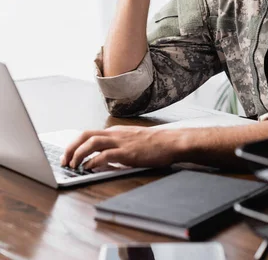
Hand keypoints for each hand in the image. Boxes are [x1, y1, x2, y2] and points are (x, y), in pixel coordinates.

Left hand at [60, 125, 185, 169]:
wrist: (170, 142)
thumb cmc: (154, 143)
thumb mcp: (131, 141)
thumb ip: (117, 146)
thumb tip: (102, 158)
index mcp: (115, 131)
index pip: (89, 134)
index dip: (75, 144)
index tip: (68, 154)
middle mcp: (115, 134)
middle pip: (86, 136)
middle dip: (71, 148)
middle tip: (64, 161)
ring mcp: (121, 142)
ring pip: (92, 143)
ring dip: (79, 154)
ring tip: (73, 165)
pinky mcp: (127, 152)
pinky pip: (105, 155)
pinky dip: (94, 161)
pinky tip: (89, 167)